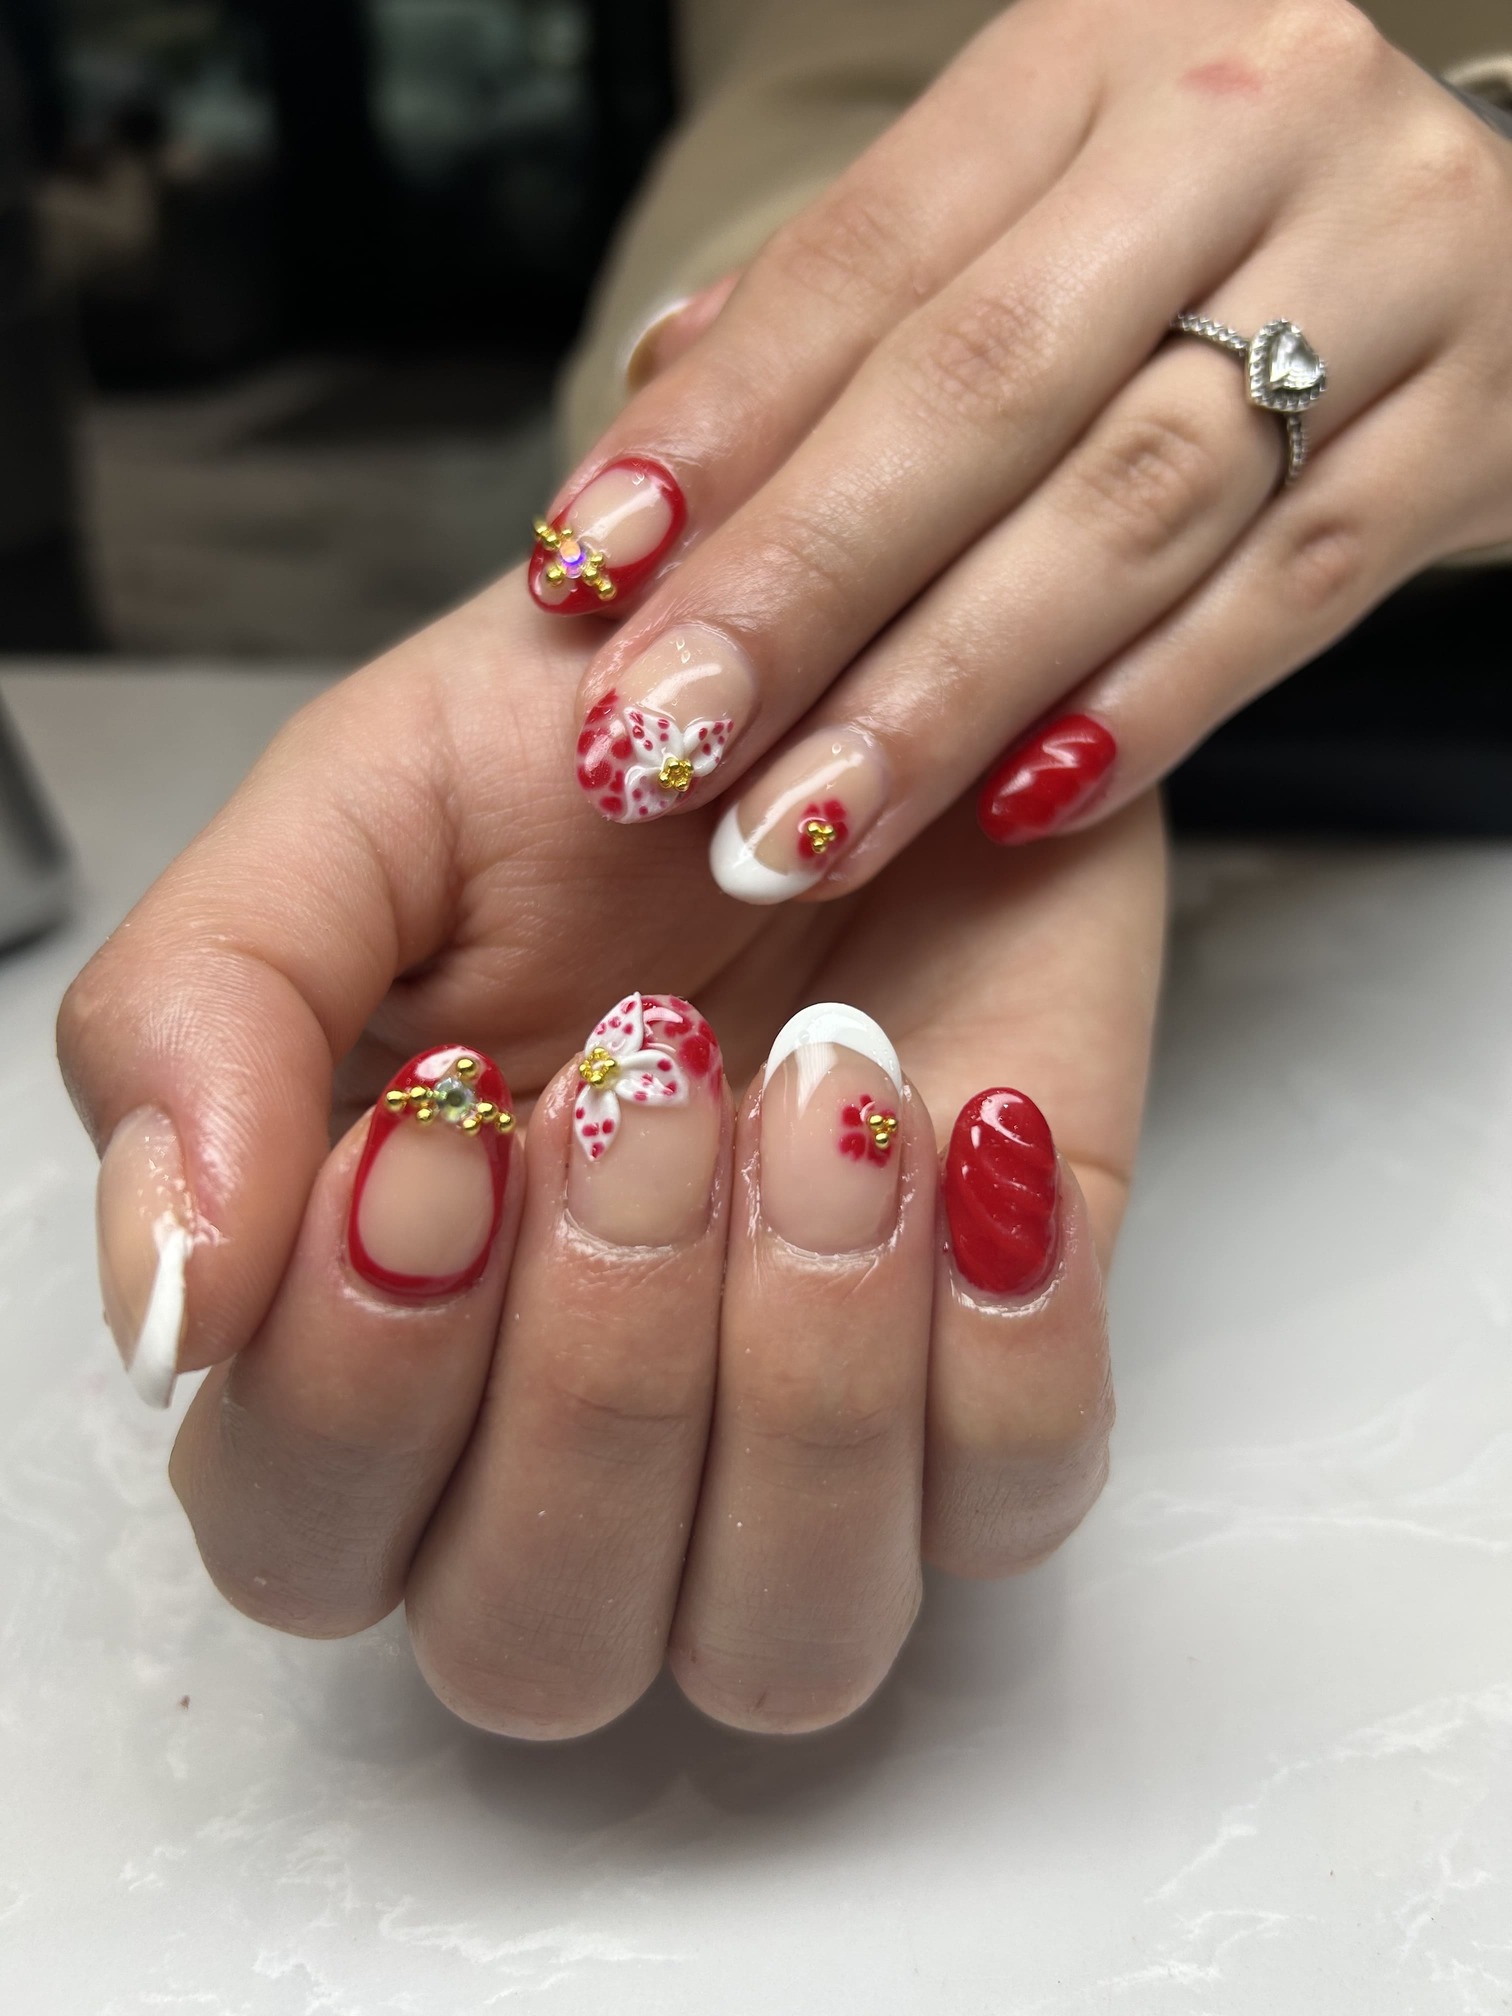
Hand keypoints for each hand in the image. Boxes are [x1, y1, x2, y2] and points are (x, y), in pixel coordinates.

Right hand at [58, 572, 1162, 1733]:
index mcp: (379, 1338)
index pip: (306, 1533)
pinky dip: (1005, 1336)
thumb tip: (169, 1303)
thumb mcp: (352, 812)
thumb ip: (203, 1021)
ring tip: (824, 1079)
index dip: (365, 1377)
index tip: (444, 1123)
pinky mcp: (994, 1384)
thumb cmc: (594, 762)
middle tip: (649, 1077)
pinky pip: (1012, 1505)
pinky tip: (973, 1126)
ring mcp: (800, 1442)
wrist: (863, 667)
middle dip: (598, 1368)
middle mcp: (576, 1445)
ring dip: (803, 1368)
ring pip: (783, 1637)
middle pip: (536, 1642)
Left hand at [529, 0, 1511, 895]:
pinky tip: (1013, 811)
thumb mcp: (1029, 208)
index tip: (584, 578)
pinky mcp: (1471, 432)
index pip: (866, 257)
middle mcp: (1237, 131)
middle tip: (663, 749)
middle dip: (802, 587)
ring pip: (1129, 508)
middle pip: (983, 387)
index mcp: (1087, 58)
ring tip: (799, 826)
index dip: (716, 431)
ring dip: (946, 690)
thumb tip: (658, 441)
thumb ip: (854, 316)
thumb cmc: (1204, 229)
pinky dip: (1142, 713)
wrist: (1496, 228)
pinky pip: (1287, 597)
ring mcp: (1385, 273)